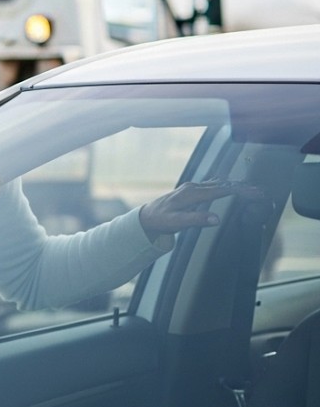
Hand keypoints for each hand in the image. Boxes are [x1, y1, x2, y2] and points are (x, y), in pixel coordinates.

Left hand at [139, 179, 261, 238]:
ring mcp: (193, 188)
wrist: (146, 217)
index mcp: (192, 193)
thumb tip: (216, 219)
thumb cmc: (160, 220)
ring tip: (253, 189)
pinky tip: (233, 188)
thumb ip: (195, 219)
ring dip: (236, 186)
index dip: (239, 191)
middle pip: (223, 184)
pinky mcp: (192, 191)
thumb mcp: (175, 222)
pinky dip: (226, 187)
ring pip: (219, 184)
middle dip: (242, 187)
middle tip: (260, 192)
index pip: (221, 190)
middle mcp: (193, 187)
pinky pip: (212, 186)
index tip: (255, 193)